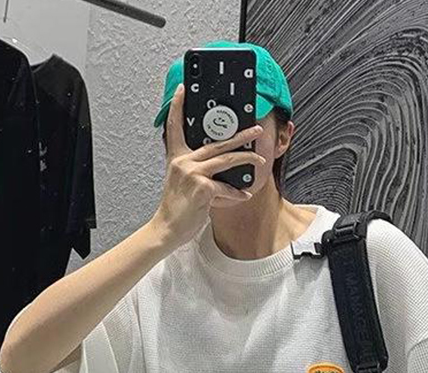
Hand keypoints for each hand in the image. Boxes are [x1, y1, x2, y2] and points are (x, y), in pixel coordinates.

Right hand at [151, 83, 266, 248]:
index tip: (182, 90)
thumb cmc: (176, 207)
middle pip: (216, 143)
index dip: (177, 107)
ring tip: (259, 158)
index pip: (174, 127)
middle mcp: (183, 162)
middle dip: (239, 135)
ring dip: (246, 158)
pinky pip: (226, 188)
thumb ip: (195, 168)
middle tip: (255, 128)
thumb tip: (217, 164)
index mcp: (176, 158)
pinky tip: (243, 196)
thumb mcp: (181, 182)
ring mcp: (192, 174)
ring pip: (226, 160)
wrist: (167, 228)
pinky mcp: (202, 188)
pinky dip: (236, 194)